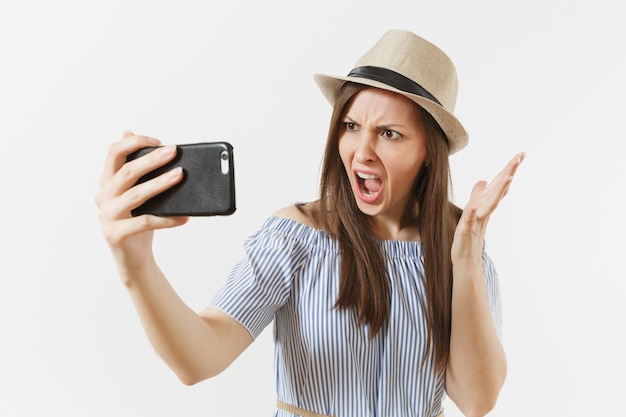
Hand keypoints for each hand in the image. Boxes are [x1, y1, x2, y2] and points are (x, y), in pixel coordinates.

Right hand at [95, 131, 187, 276]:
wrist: (134, 258)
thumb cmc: (139, 221)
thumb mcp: (138, 194)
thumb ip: (137, 170)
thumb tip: (140, 137)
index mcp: (107, 183)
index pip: (113, 152)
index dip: (134, 142)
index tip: (158, 141)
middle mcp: (103, 197)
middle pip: (127, 171)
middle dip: (152, 159)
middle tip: (173, 152)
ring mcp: (107, 216)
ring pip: (136, 194)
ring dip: (160, 183)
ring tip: (180, 176)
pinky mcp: (116, 234)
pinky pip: (145, 222)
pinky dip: (167, 219)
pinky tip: (184, 217)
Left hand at [451, 152, 524, 264]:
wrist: (465, 261)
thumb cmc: (469, 237)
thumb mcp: (472, 212)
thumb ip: (478, 196)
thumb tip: (483, 181)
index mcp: (486, 205)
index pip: (499, 184)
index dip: (509, 169)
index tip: (521, 154)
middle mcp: (484, 211)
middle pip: (498, 190)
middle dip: (508, 173)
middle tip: (520, 158)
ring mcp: (476, 222)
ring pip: (489, 204)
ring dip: (498, 191)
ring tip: (508, 178)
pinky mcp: (465, 232)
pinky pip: (469, 222)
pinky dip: (472, 214)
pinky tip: (474, 207)